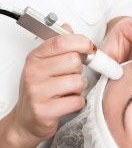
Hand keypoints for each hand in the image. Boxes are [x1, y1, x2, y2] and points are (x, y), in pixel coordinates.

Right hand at [12, 25, 93, 147]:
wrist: (26, 120)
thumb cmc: (39, 92)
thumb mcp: (44, 65)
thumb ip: (58, 47)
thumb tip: (67, 27)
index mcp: (35, 58)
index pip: (61, 42)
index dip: (81, 42)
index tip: (89, 48)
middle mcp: (34, 73)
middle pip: (74, 62)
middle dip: (78, 71)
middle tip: (71, 77)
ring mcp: (38, 92)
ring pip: (78, 82)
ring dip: (79, 89)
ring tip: (68, 92)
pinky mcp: (45, 110)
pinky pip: (77, 101)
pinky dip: (77, 103)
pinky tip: (67, 103)